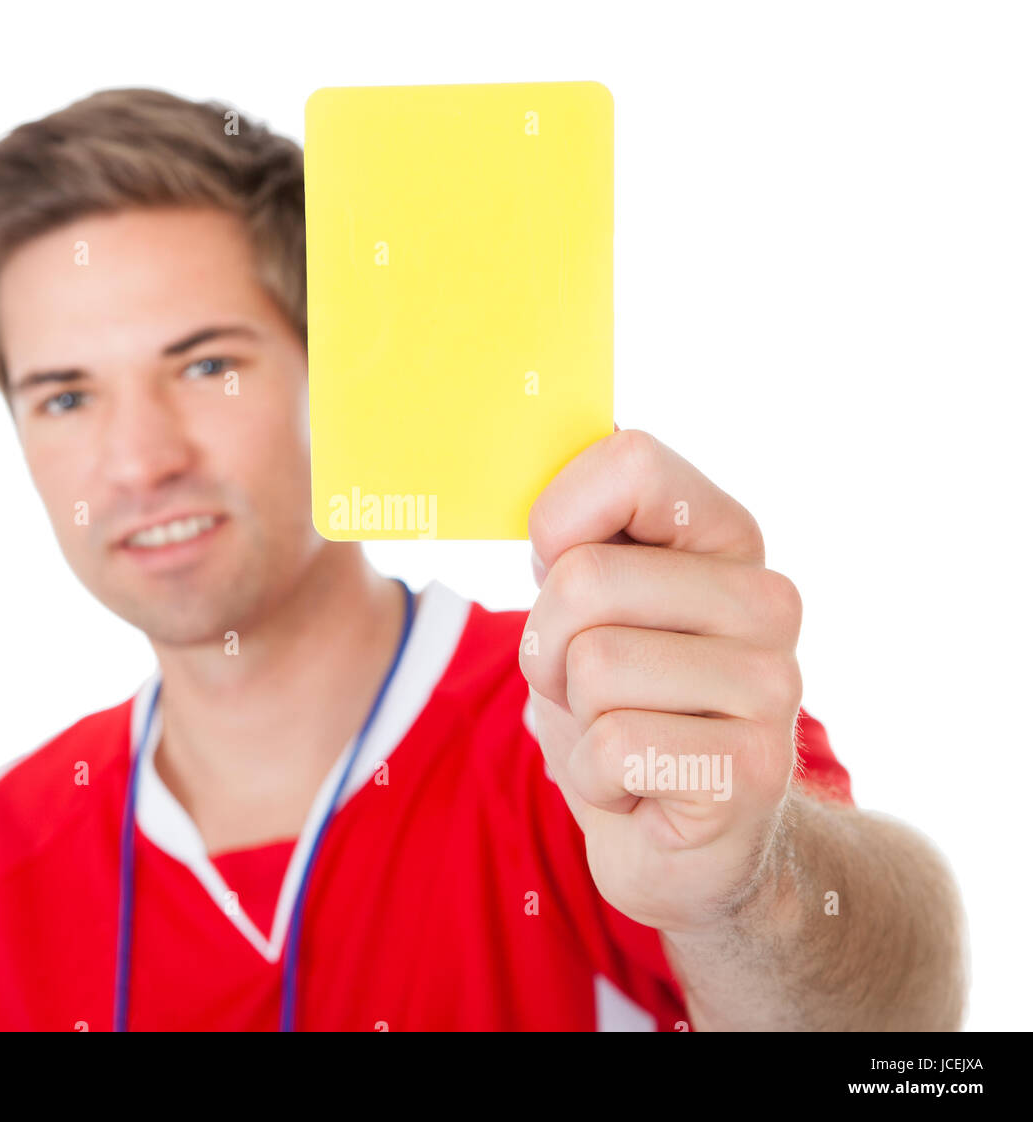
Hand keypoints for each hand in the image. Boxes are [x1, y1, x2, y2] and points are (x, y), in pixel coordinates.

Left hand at [520, 428, 803, 934]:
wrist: (676, 839)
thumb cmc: (617, 706)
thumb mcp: (583, 608)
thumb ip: (573, 535)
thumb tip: (536, 444)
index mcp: (727, 537)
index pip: (630, 461)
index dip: (558, 522)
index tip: (564, 575)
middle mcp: (768, 599)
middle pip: (584, 579)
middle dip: (549, 648)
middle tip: (588, 687)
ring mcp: (774, 684)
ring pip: (592, 666)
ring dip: (574, 719)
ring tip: (620, 737)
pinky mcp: (755, 768)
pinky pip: (610, 748)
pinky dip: (594, 779)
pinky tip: (640, 787)